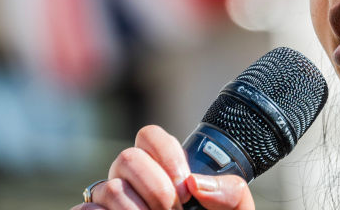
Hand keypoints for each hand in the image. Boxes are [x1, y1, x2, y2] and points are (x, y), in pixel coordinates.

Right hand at [71, 125, 254, 209]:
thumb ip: (231, 192)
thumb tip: (195, 182)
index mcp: (164, 169)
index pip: (149, 137)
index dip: (166, 155)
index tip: (185, 186)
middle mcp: (132, 181)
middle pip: (127, 158)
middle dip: (154, 187)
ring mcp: (110, 203)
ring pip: (108, 188)